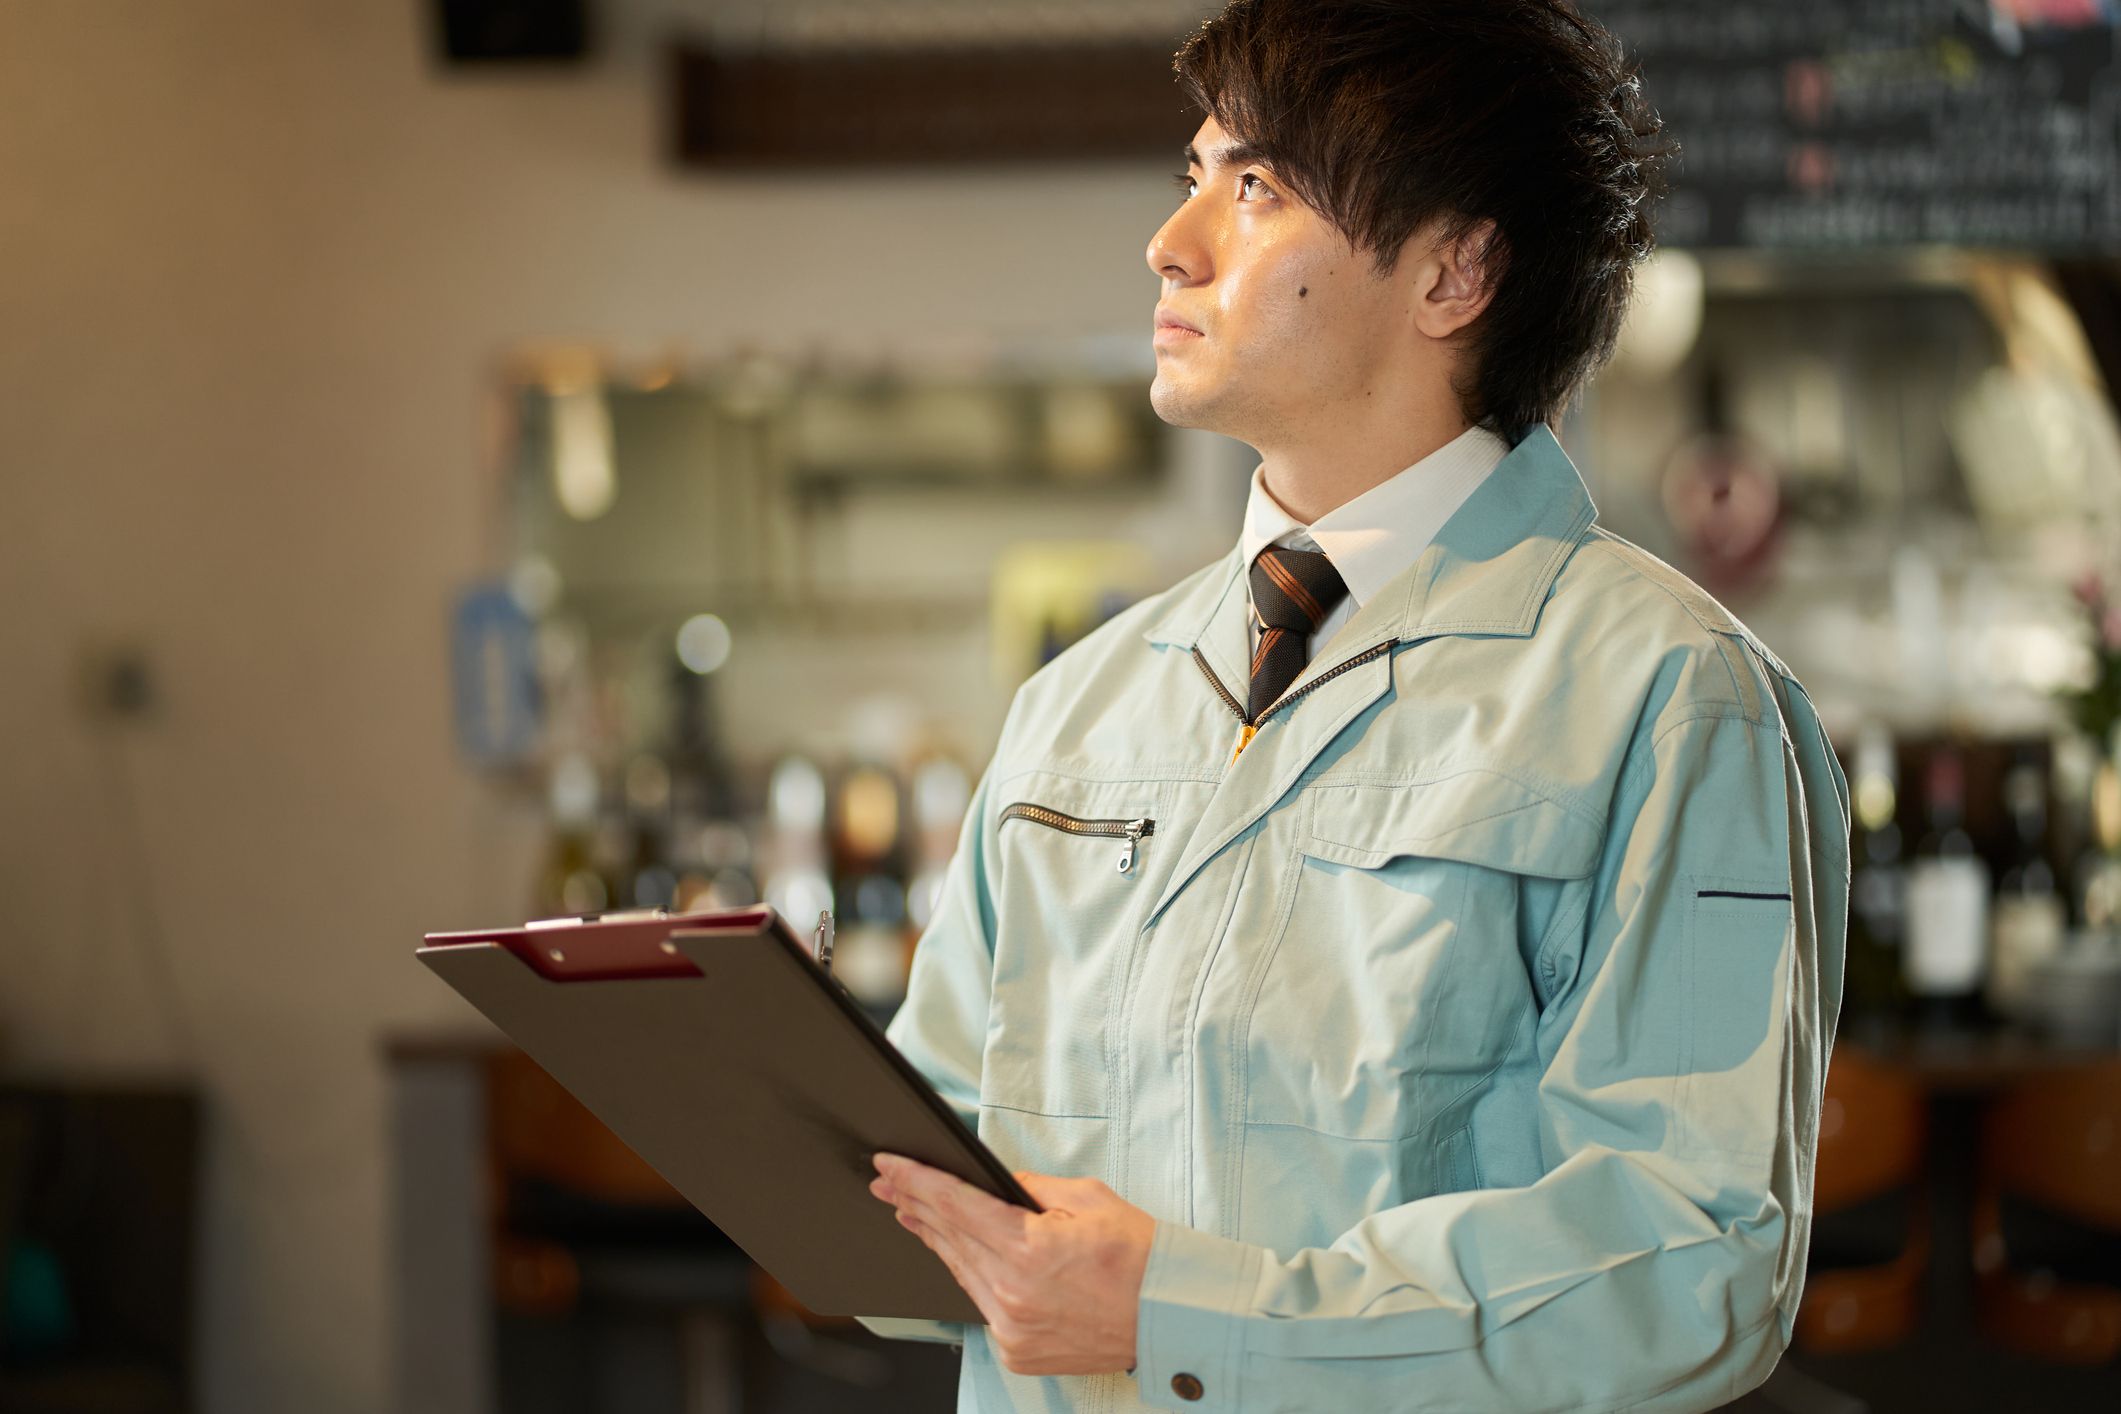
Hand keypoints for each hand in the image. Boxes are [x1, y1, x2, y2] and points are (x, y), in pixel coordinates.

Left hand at [869, 1152, 1155, 1376]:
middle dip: (915, 1205)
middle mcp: (1013, 1294)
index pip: (955, 1205)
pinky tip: (955, 1254)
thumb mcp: (1088, 1198)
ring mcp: (1012, 1329)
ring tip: (910, 1212)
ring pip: (960, 1272)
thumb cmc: (1139, 1257)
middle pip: (949, 1238)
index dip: (917, 1181)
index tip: (891, 1166)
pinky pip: (981, 1304)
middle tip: (887, 1184)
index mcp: (1029, 1249)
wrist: (1169, 1316)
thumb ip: (1031, 1187)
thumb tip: (995, 1181)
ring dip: (934, 1239)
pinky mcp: (1018, 1351)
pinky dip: (968, 1275)